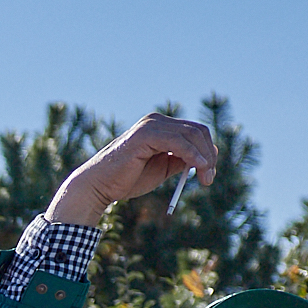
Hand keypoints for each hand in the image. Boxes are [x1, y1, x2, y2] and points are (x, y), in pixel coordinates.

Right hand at [48, 112, 218, 227]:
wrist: (98, 187)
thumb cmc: (125, 180)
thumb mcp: (162, 169)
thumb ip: (180, 161)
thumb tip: (205, 159)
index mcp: (159, 127)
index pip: (194, 132)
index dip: (207, 152)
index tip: (208, 174)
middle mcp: (156, 121)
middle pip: (197, 131)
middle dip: (209, 155)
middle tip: (209, 178)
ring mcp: (150, 125)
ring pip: (192, 134)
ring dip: (205, 157)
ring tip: (205, 178)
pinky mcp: (146, 134)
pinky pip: (178, 142)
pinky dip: (193, 155)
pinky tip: (199, 167)